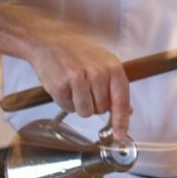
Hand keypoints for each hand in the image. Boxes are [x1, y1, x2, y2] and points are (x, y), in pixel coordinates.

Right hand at [0, 0, 133, 138]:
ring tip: (75, 89)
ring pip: (86, 112)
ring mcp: (78, 79)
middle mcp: (98, 73)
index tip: (121, 135)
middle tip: (86, 89)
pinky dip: (66, 103)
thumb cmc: (79, 54)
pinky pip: (68, 108)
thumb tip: (128, 111)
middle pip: (102, 110)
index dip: (122, 121)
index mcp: (113, 67)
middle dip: (95, 105)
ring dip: (80, 106)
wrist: (48, 42)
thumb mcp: (104, 63)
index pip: (122, 101)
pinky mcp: (60, 86)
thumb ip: (116, 87)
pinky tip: (64, 87)